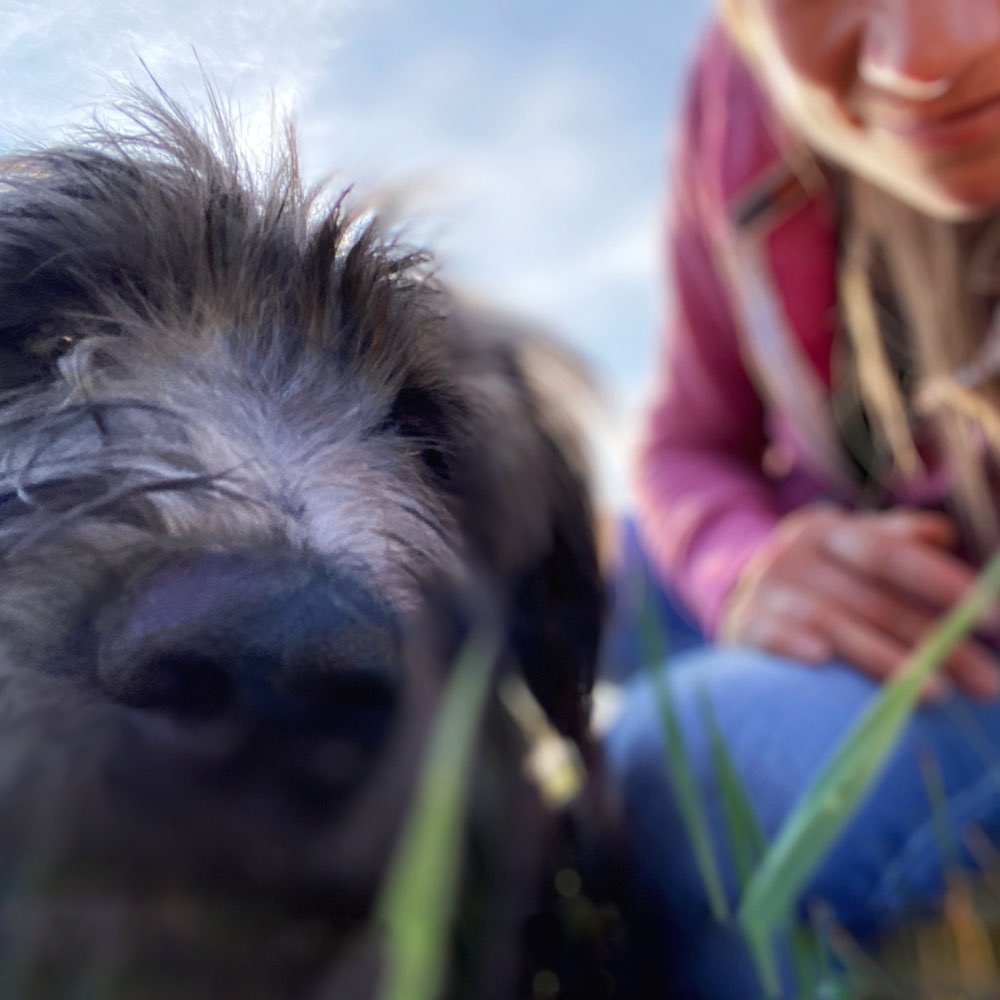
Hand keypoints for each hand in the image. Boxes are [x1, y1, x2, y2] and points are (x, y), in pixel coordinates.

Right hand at [719, 505, 999, 700]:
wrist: (738, 591)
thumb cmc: (819, 575)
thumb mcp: (851, 547)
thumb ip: (898, 540)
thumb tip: (943, 535)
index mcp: (830, 530)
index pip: (890, 554)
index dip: (944, 583)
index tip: (995, 620)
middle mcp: (795, 554)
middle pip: (873, 601)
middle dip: (935, 643)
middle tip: (986, 683)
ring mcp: (765, 588)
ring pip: (831, 624)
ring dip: (884, 659)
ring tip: (936, 695)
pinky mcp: (742, 622)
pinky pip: (770, 634)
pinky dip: (792, 645)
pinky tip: (822, 662)